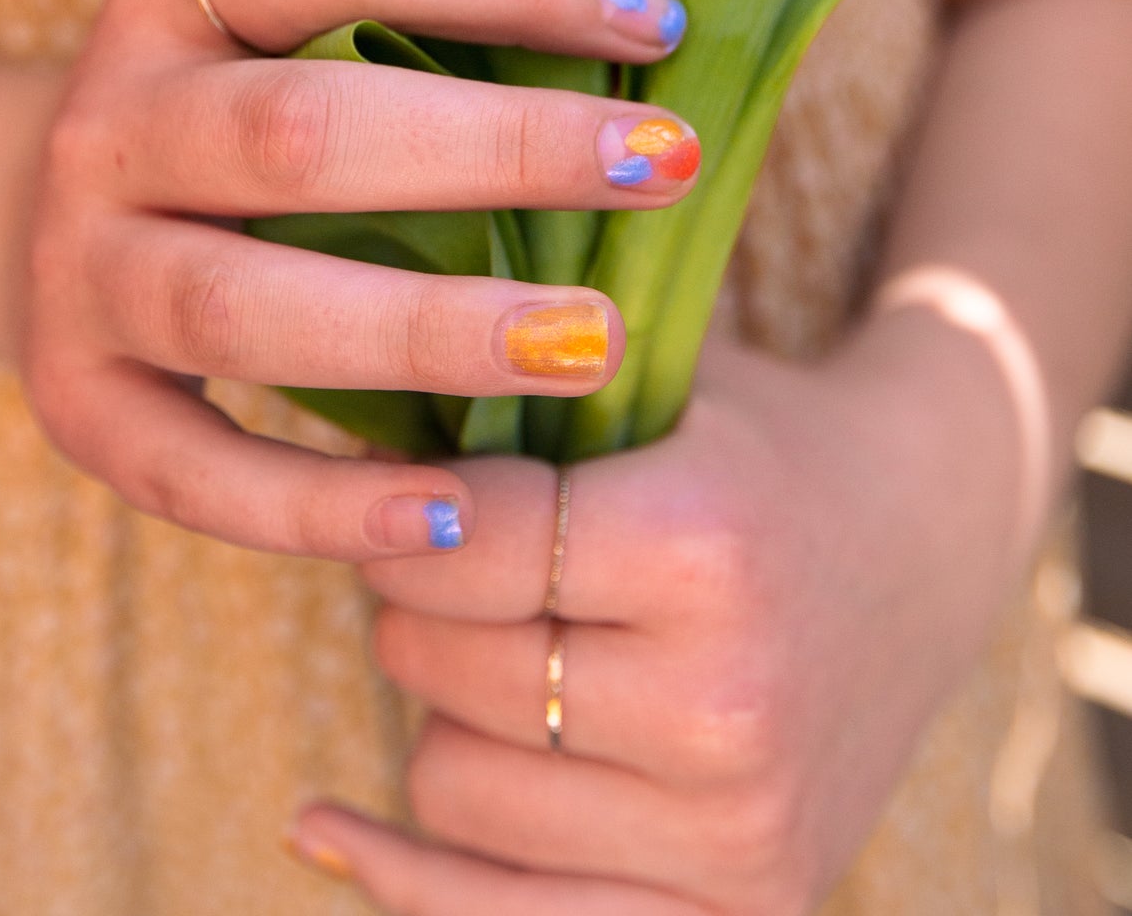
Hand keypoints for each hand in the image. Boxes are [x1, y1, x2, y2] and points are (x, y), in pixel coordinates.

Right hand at [18, 0, 696, 561]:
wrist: (49, 231)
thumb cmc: (248, 132)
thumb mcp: (294, 46)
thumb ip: (424, 44)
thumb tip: (644, 59)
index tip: (655, 23)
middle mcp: (111, 123)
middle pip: (299, 132)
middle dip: (497, 148)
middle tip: (665, 168)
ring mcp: (76, 267)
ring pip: (243, 307)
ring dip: (426, 330)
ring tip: (592, 346)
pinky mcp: (73, 403)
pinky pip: (195, 470)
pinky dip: (323, 504)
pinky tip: (456, 514)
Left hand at [296, 319, 1023, 912]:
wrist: (917, 546)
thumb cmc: (753, 446)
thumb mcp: (654, 381)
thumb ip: (512, 397)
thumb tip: (341, 450)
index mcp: (706, 545)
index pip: (463, 545)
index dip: (411, 510)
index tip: (411, 491)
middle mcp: (725, 703)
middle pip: (446, 670)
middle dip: (423, 606)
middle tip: (459, 564)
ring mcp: (734, 829)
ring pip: (451, 788)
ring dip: (447, 713)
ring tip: (512, 647)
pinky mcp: (740, 910)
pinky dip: (407, 881)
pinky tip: (325, 828)